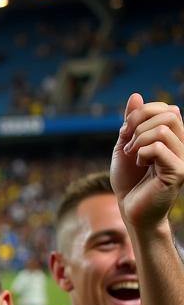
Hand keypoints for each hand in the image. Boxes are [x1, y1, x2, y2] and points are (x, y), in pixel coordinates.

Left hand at [112, 95, 183, 230]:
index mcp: (174, 137)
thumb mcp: (126, 146)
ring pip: (164, 129)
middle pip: (169, 113)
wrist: (130, 209)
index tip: (126, 133)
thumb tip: (136, 95)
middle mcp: (183, 144)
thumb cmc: (129, 181)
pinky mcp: (178, 171)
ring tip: (133, 155)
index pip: (166, 108)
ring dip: (139, 140)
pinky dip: (142, 153)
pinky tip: (140, 164)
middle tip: (128, 145)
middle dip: (139, 124)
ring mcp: (183, 157)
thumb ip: (131, 122)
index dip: (141, 114)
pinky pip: (160, 148)